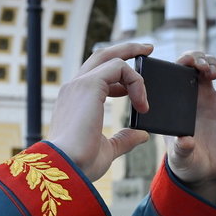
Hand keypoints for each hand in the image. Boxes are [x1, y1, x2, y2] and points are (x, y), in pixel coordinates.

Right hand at [47, 42, 153, 181]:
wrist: (67, 167)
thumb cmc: (81, 163)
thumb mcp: (107, 149)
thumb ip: (124, 139)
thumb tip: (142, 135)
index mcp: (74, 102)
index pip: (97, 75)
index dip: (120, 75)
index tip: (137, 84)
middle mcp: (74, 88)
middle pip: (101, 55)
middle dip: (127, 49)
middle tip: (149, 48)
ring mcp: (80, 84)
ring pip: (112, 58)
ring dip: (135, 70)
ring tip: (148, 93)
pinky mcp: (89, 84)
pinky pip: (119, 67)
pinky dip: (135, 82)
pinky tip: (142, 104)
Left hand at [166, 51, 215, 203]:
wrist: (208, 170)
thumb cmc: (187, 162)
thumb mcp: (181, 158)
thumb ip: (182, 150)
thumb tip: (186, 140)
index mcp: (172, 104)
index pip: (170, 75)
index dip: (176, 64)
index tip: (183, 64)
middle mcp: (188, 96)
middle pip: (190, 64)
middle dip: (195, 57)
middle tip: (199, 65)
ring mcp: (208, 97)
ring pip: (210, 67)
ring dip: (211, 62)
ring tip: (212, 73)